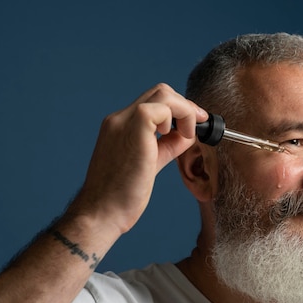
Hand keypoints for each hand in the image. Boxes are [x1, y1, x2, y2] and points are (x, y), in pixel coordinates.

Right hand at [69, 83, 206, 235]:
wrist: (102, 212)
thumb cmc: (122, 195)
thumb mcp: (150, 163)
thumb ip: (167, 146)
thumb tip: (187, 135)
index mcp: (120, 126)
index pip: (154, 102)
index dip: (179, 110)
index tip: (193, 125)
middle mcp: (119, 119)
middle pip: (160, 91)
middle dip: (186, 105)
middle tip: (199, 124)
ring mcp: (123, 122)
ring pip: (163, 93)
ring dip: (185, 110)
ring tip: (188, 135)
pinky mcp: (134, 129)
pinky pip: (162, 108)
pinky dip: (179, 118)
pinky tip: (178, 137)